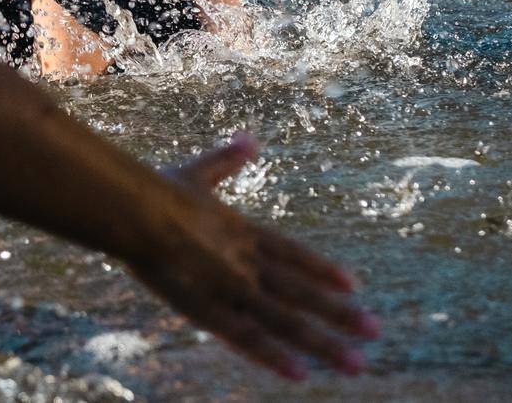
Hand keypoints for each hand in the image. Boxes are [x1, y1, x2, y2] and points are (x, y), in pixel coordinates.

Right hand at [132, 133, 378, 380]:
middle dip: (339, 314)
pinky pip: (246, 338)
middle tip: (376, 331)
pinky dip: (274, 356)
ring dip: (322, 344)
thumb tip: (250, 137)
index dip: (322, 270)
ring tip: (357, 365)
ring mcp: (233, 287)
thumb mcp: (198, 173)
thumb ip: (226, 160)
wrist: (136, 209)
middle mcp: (247, 262)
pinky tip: (301, 374)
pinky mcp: (209, 309)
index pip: (293, 254)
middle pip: (301, 292)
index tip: (354, 284)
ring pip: (286, 320)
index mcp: (243, 231)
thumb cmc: (156, 190)